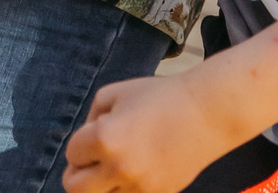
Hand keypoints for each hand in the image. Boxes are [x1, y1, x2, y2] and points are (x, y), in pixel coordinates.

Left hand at [62, 74, 226, 192]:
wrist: (206, 113)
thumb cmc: (159, 96)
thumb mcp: (114, 93)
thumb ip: (91, 117)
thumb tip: (84, 141)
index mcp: (105, 139)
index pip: (72, 154)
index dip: (78, 145)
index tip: (90, 138)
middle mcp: (120, 168)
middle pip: (75, 189)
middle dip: (77, 175)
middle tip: (88, 164)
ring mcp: (141, 186)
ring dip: (102, 185)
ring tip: (111, 169)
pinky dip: (125, 189)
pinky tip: (133, 172)